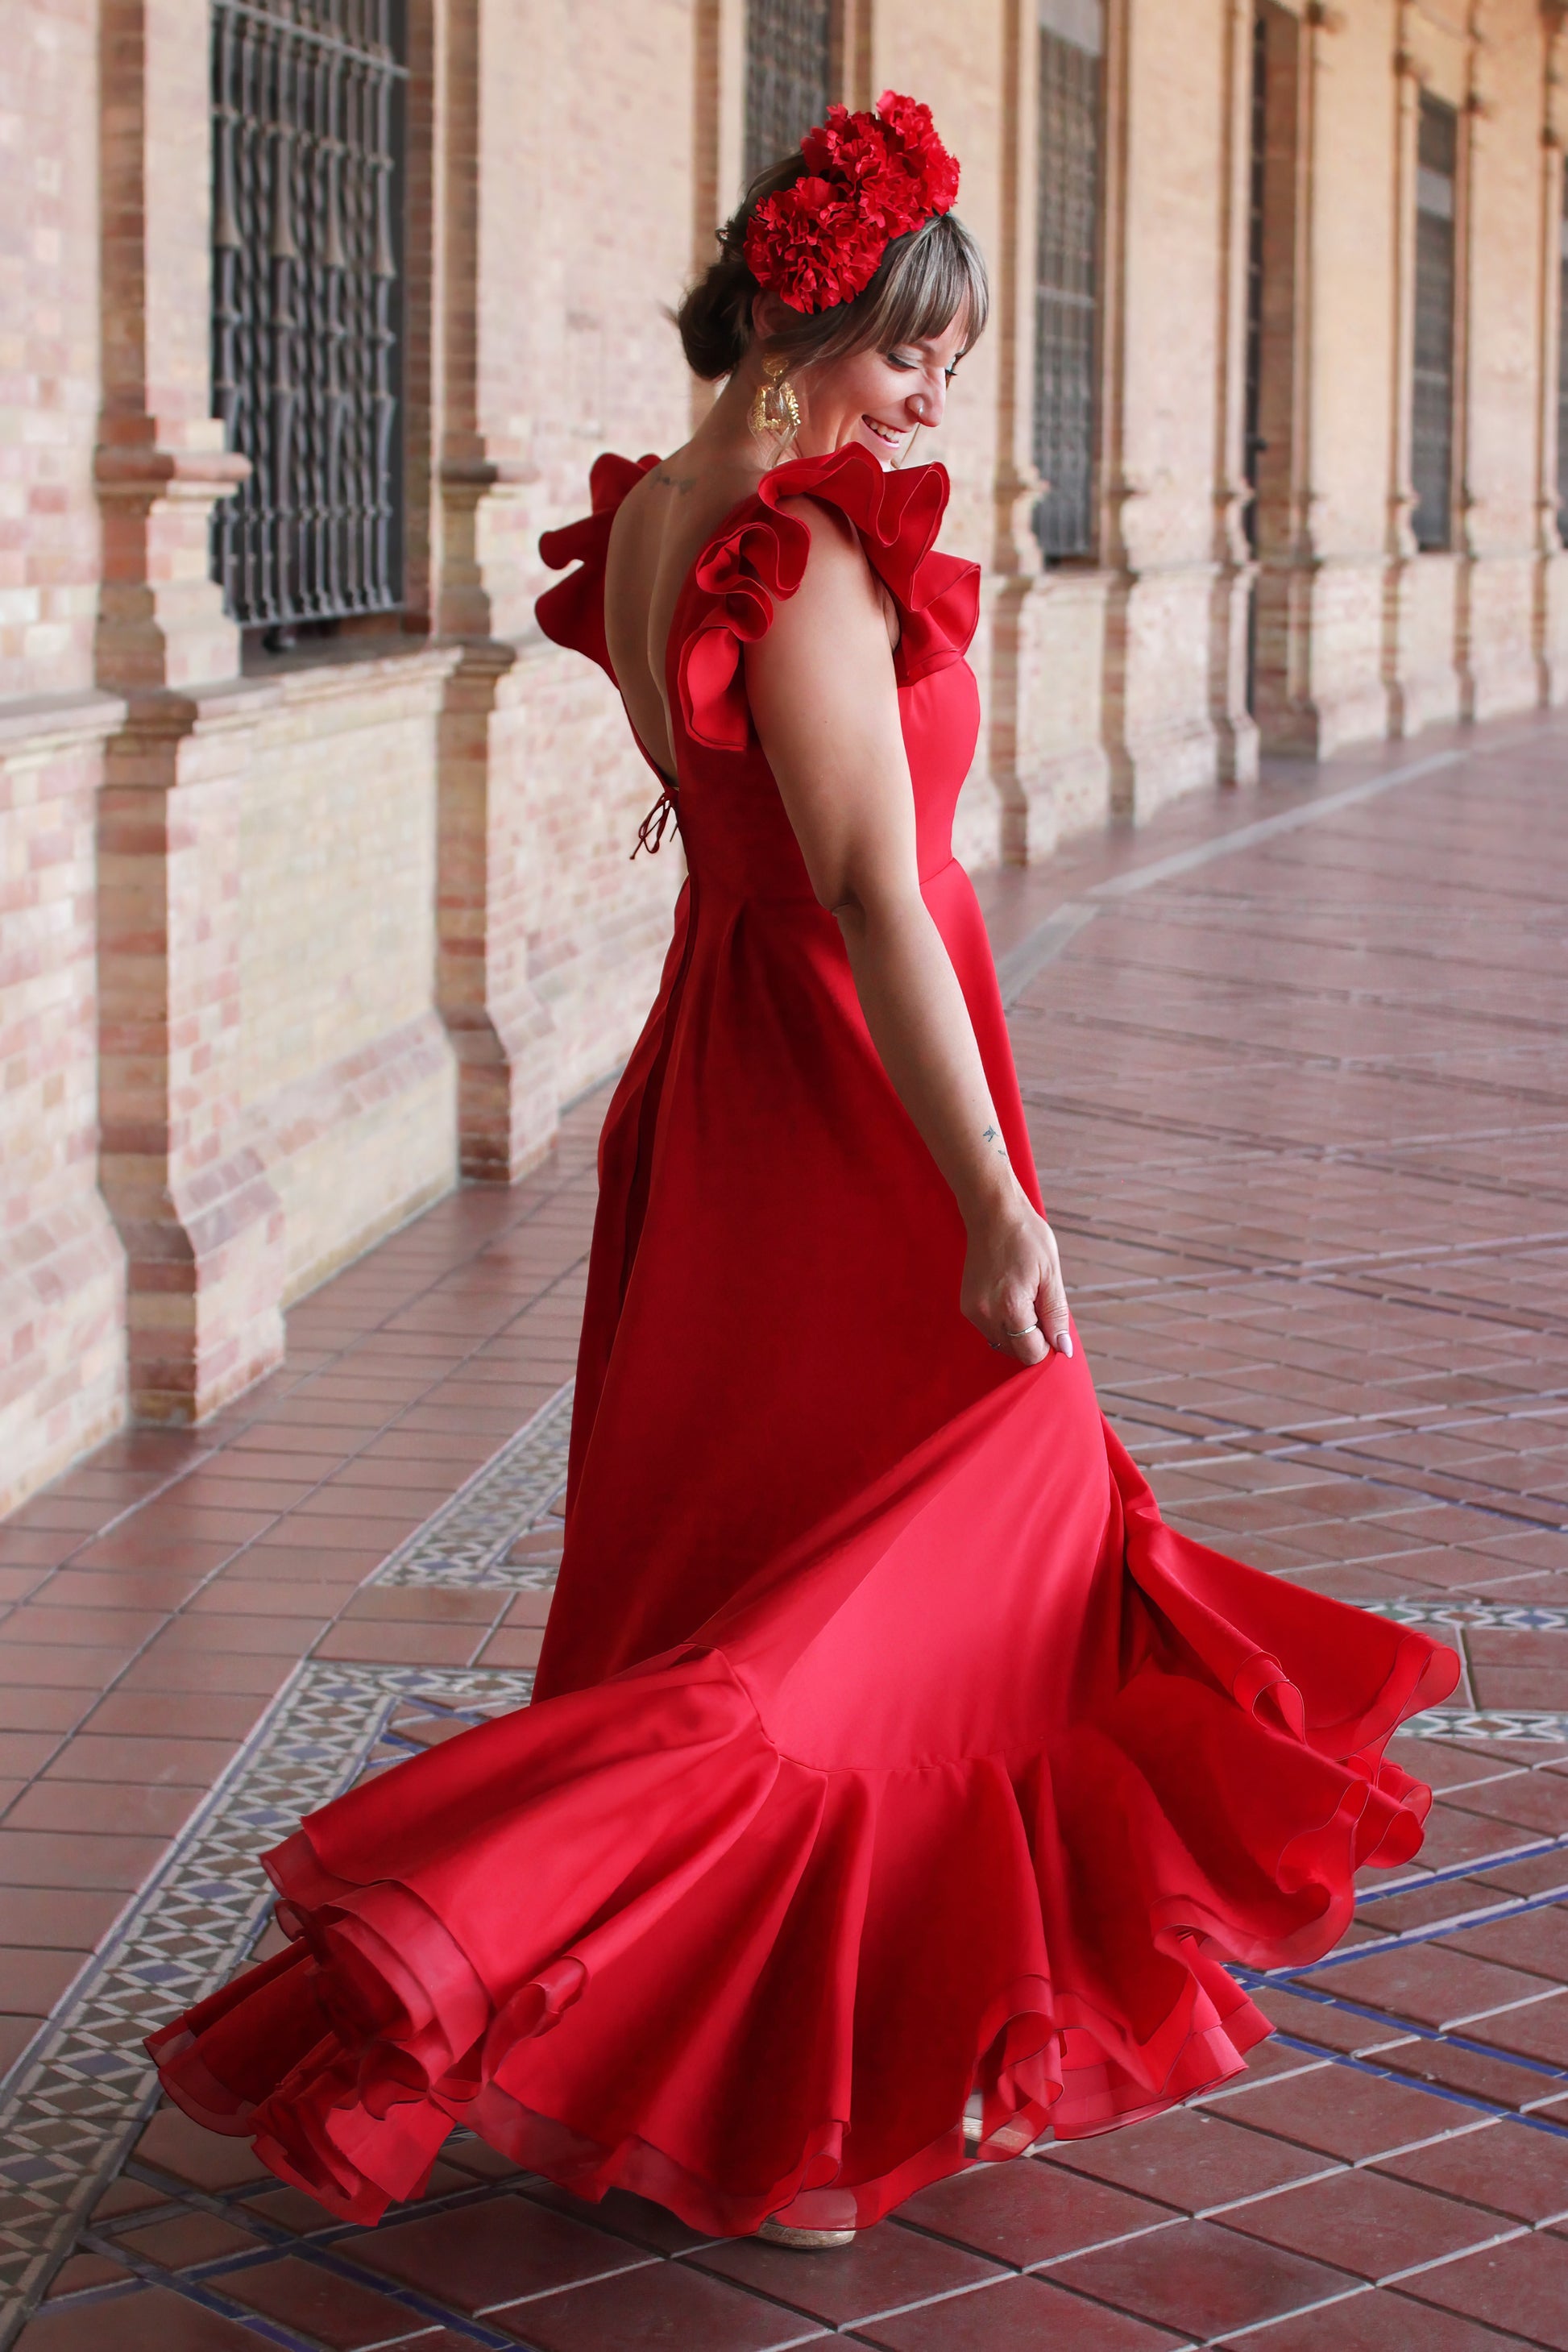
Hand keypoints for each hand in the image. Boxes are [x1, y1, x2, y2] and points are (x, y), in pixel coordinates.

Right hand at [961, 1196, 1072, 1366]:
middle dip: (1032, 1338)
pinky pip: (990, 1329)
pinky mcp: (967, 1306)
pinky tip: (1010, 1297)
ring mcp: (973, 1311)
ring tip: (1024, 1298)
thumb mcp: (1051, 1274)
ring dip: (1017, 1332)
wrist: (993, 1214)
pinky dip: (1004, 1323)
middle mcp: (986, 1314)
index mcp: (1011, 1307)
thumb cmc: (1026, 1237)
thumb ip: (1056, 1315)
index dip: (1047, 1343)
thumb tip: (1063, 1348)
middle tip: (1038, 1305)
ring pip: (1001, 1343)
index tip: (1051, 1322)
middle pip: (1015, 1351)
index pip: (1030, 1352)